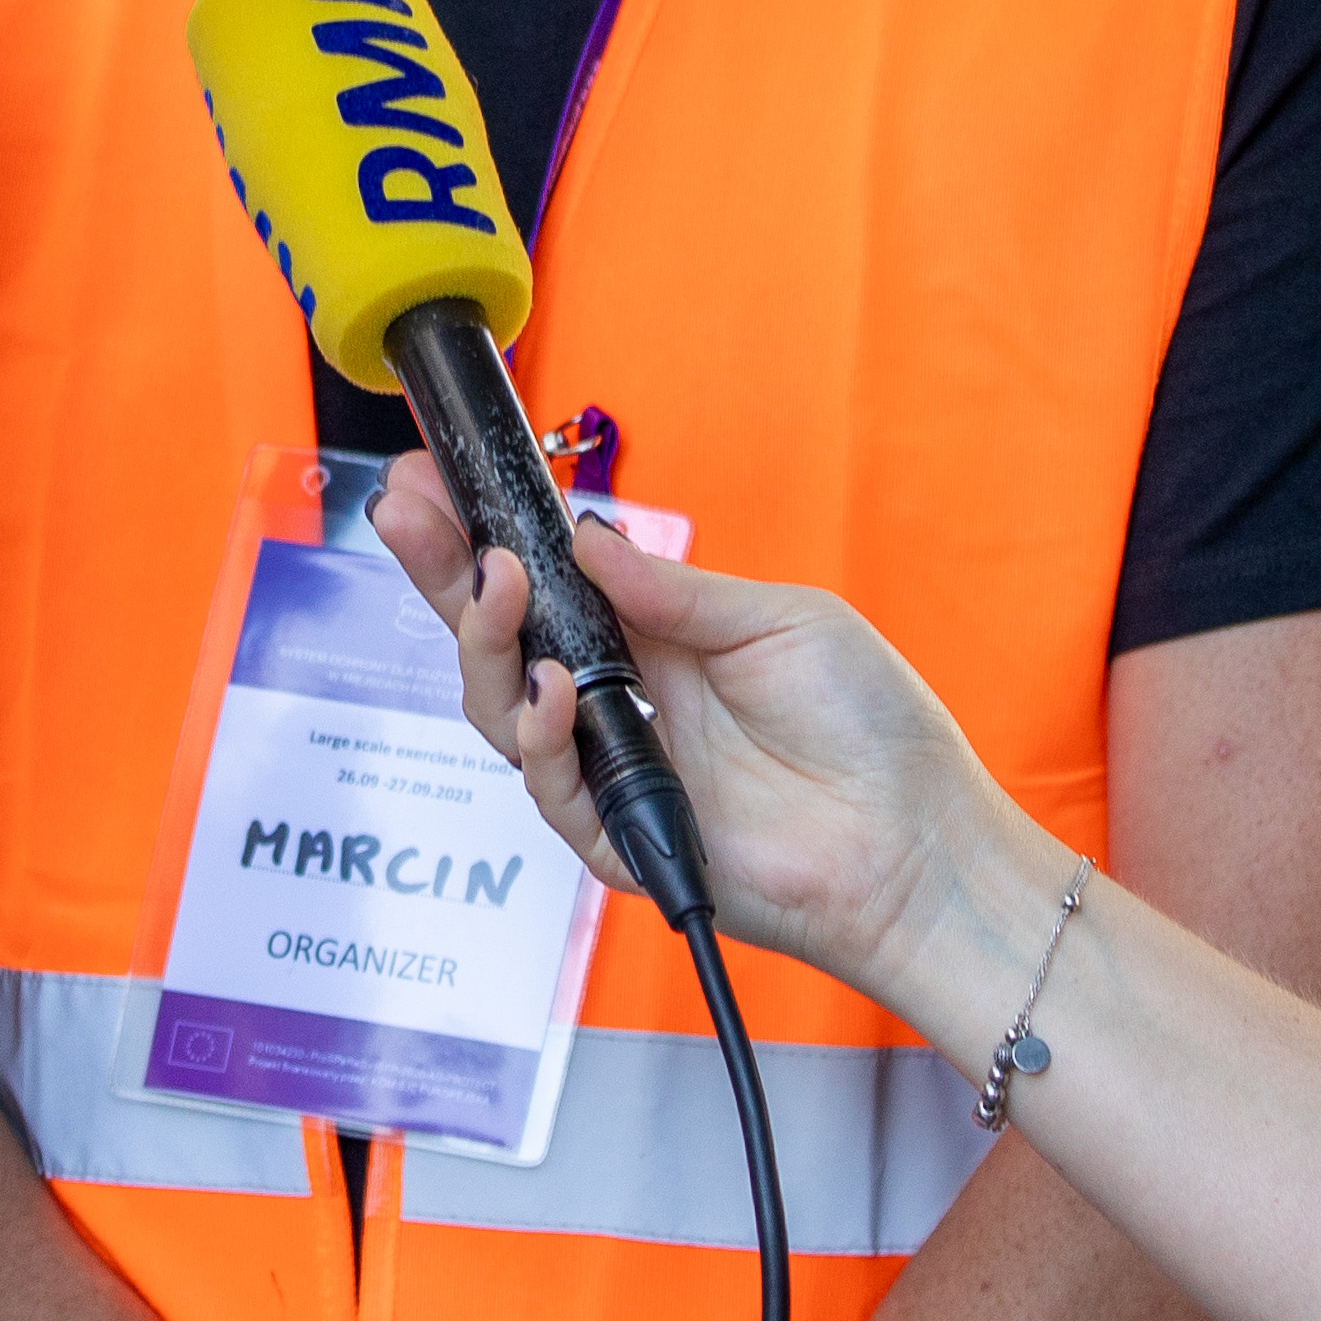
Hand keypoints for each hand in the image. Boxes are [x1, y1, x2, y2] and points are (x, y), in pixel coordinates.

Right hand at [371, 452, 1005, 1009]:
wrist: (914, 842)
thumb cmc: (870, 730)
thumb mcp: (777, 622)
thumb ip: (673, 589)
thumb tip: (585, 535)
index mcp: (653, 640)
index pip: (545, 580)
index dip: (482, 533)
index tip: (433, 479)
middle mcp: (619, 703)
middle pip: (500, 637)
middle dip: (444, 572)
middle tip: (405, 511)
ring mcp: (613, 771)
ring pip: (502, 709)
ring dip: (486, 641)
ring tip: (497, 583)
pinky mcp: (618, 838)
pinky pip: (550, 787)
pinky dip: (542, 734)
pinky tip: (554, 686)